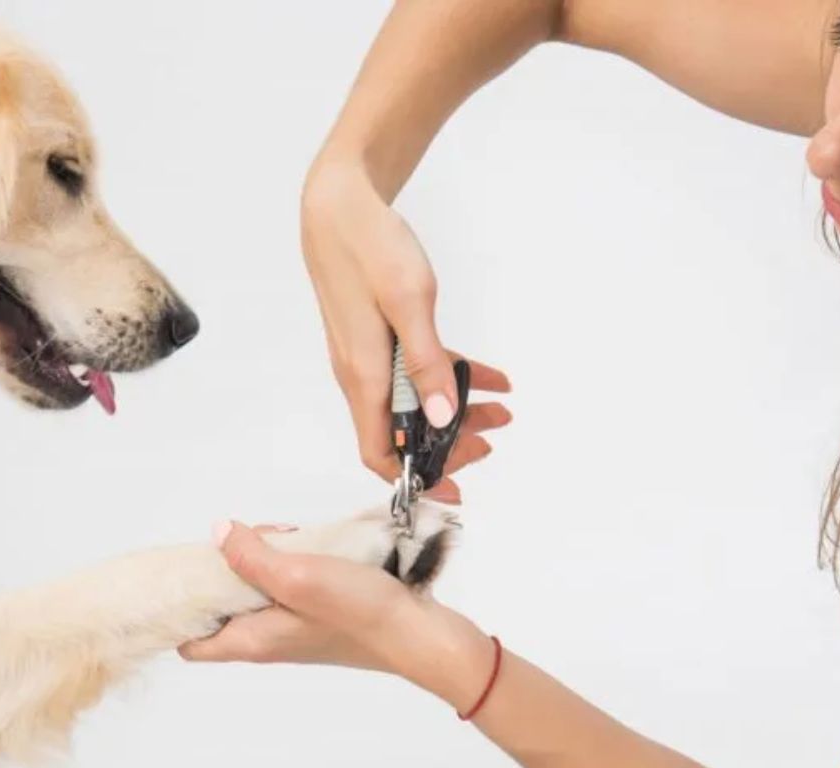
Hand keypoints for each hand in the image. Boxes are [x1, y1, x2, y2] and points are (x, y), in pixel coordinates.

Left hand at [179, 522, 496, 709]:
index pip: (192, 643)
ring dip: (265, 559)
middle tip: (249, 541)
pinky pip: (291, 586)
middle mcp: (268, 639)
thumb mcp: (297, 575)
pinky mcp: (321, 615)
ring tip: (287, 539)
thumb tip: (219, 534)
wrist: (421, 634)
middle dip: (226, 569)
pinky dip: (294, 562)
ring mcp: (296, 628)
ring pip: (258, 591)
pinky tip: (312, 545)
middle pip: (223, 607)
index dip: (180, 610)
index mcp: (251, 641)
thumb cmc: (361, 615)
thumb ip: (250, 556)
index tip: (185, 573)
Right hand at [301, 159, 512, 503]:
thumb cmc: (369, 246)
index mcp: (364, 376)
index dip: (416, 478)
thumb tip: (438, 417)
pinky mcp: (377, 340)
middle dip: (449, 444)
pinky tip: (488, 374)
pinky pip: (414, 373)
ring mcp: (368, 359)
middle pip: (403, 434)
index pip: (381, 453)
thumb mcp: (408, 302)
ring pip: (412, 404)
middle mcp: (361, 376)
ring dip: (456, 411)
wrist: (339, 206)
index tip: (455, 490)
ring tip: (500, 407)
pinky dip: (449, 377)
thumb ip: (426, 362)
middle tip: (492, 439)